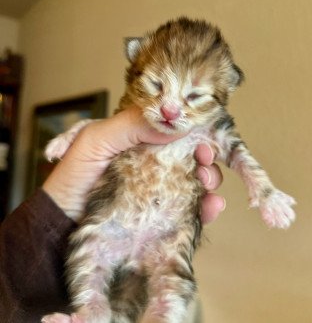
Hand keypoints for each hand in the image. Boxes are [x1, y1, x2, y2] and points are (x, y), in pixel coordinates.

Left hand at [43, 106, 224, 222]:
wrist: (63, 223)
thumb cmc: (74, 178)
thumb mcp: (96, 140)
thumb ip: (131, 124)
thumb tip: (176, 124)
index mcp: (140, 142)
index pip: (174, 132)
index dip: (193, 132)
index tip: (202, 138)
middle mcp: (153, 164)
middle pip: (190, 156)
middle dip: (205, 157)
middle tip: (206, 161)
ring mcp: (159, 190)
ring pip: (195, 181)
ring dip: (210, 180)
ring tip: (209, 185)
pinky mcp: (162, 215)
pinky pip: (191, 209)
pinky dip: (207, 207)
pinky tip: (212, 206)